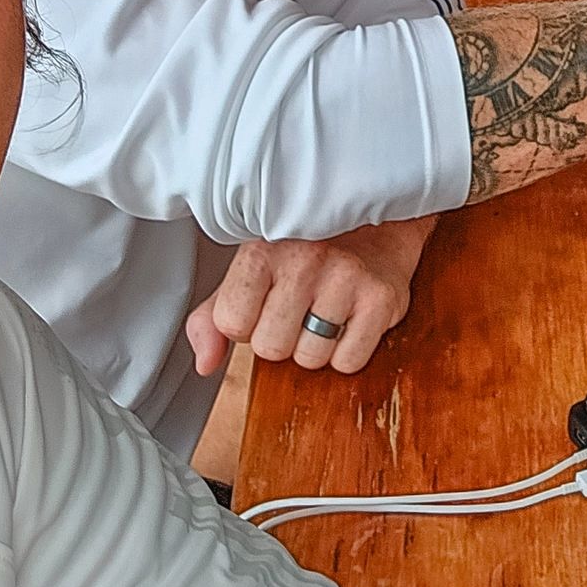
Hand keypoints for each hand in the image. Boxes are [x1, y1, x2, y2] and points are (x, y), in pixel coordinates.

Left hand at [183, 217, 435, 377]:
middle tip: (300, 307)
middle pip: (271, 348)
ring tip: (326, 309)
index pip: (231, 324)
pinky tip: (350, 318)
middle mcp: (305, 259)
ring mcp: (346, 277)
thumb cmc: (307, 250)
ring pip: (310, 359)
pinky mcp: (381, 298)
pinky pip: (348, 362)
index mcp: (264, 248)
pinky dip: (348, 351)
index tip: (265, 303)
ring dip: (316, 346)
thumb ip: (214, 317)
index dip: (247, 324)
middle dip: (283, 338)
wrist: (378, 223)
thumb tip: (204, 364)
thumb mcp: (251, 270)